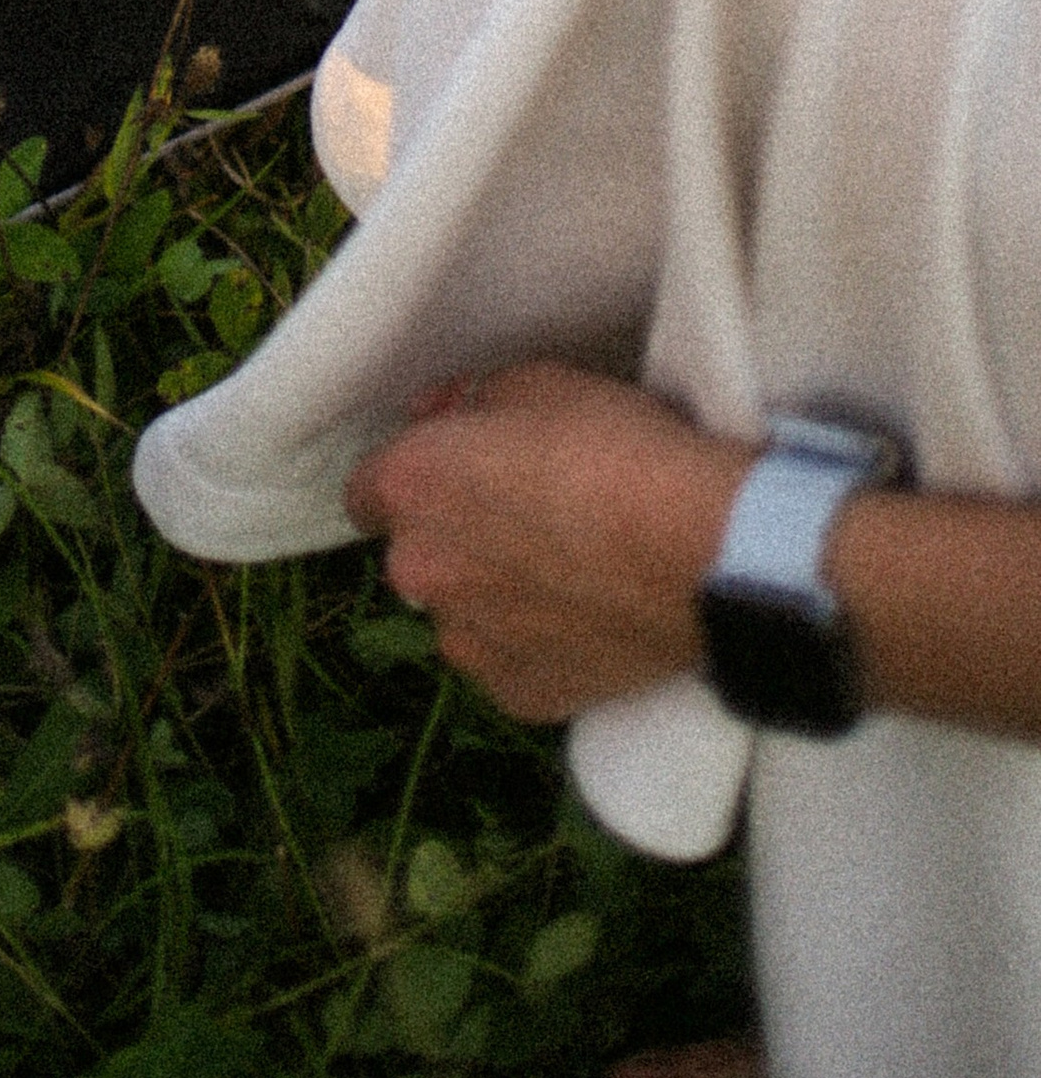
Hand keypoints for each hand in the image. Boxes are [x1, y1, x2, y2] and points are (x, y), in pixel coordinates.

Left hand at [342, 361, 752, 720]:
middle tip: (525, 522)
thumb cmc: (623, 453)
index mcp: (410, 487)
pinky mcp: (518, 694)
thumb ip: (471, 403)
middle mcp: (419, 571)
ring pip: (460, 613)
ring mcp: (467, 643)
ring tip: (564, 575)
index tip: (456, 474)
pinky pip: (507, 662)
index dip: (413, 476)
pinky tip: (582, 619)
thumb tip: (443, 417)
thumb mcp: (540, 383)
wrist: (709, 553)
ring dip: (489, 595)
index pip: (368, 488)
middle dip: (453, 537)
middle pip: (416, 553)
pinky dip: (532, 644)